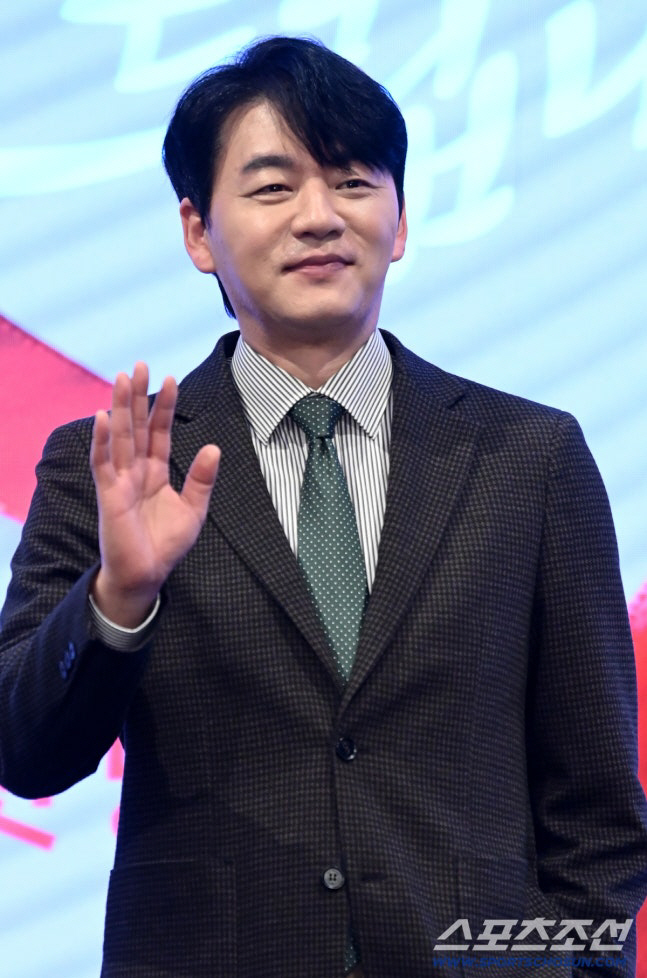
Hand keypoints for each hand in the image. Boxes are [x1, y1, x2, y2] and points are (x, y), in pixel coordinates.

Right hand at [90, 362, 219, 625]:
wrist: (147, 576)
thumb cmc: (166, 545)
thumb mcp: (194, 510)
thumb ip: (202, 480)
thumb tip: (214, 447)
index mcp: (156, 472)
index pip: (160, 432)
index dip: (165, 407)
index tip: (171, 378)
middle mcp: (136, 471)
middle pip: (136, 426)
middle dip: (138, 395)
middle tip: (139, 363)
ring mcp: (120, 481)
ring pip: (119, 437)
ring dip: (120, 407)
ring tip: (122, 378)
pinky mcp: (109, 496)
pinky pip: (103, 463)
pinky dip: (102, 440)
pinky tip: (102, 416)